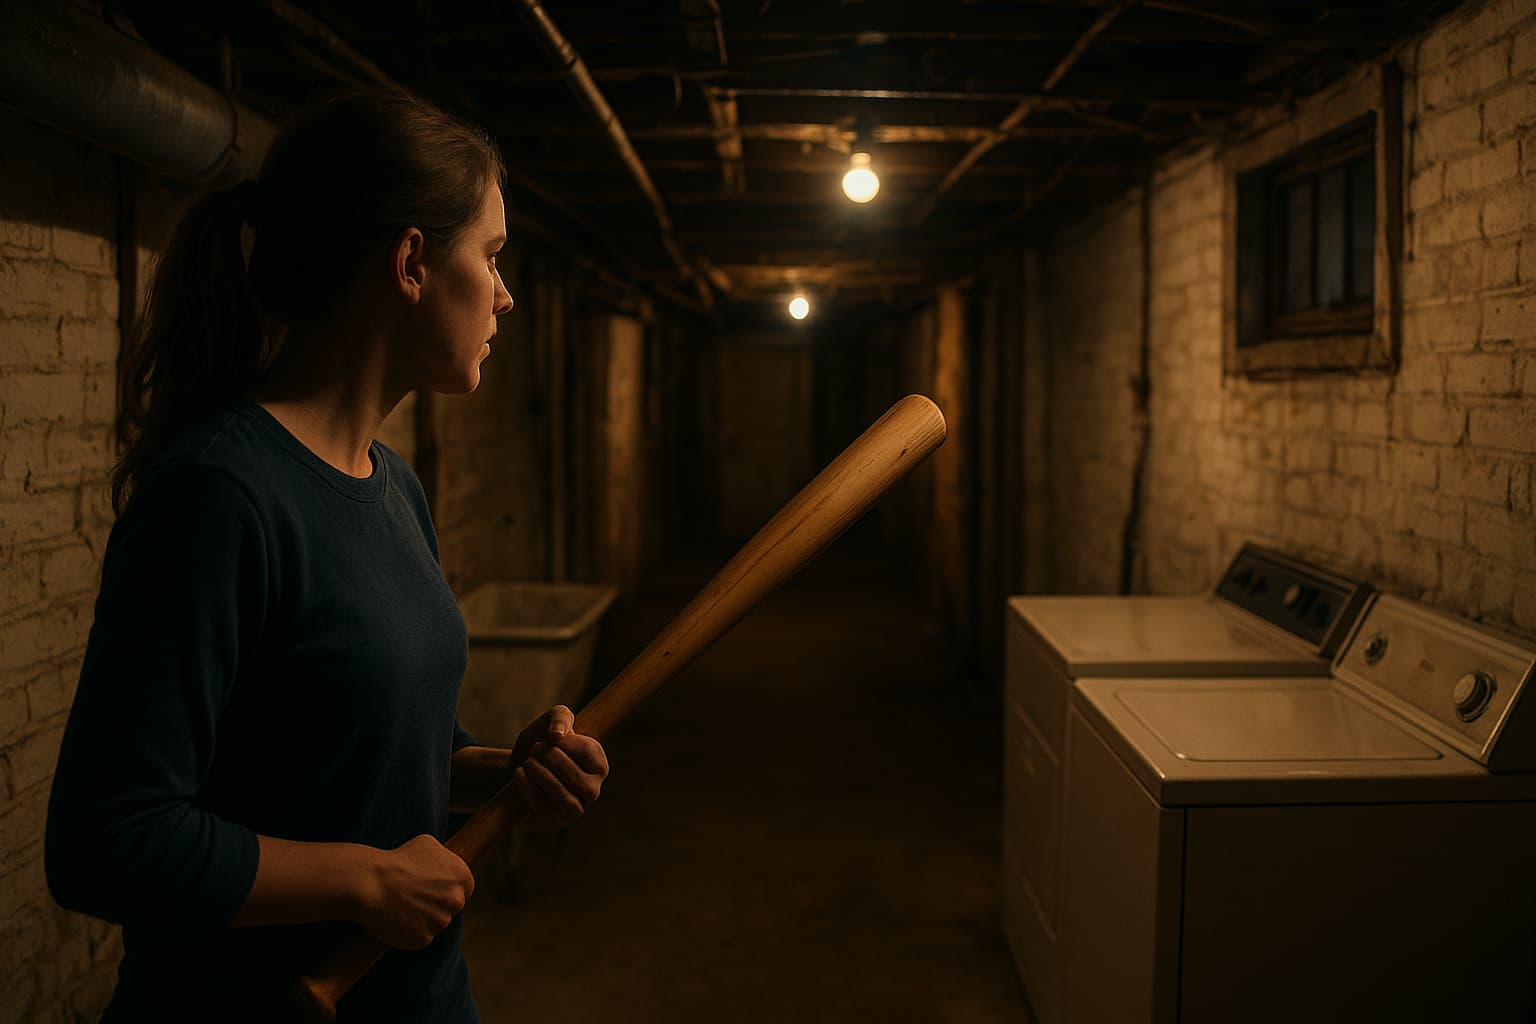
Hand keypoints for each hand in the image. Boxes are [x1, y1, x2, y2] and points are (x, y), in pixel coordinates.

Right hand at [357, 834, 474, 948]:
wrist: (371, 882)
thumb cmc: (397, 859)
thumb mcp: (428, 844)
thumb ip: (445, 858)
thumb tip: (447, 865)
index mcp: (462, 876)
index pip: (465, 888)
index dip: (449, 888)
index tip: (435, 889)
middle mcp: (456, 900)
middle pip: (452, 907)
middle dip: (438, 904)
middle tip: (417, 897)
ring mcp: (440, 921)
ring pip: (436, 923)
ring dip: (424, 918)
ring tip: (403, 906)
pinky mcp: (423, 938)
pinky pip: (420, 936)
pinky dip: (410, 931)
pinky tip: (397, 918)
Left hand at [508, 705, 609, 831]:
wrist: (521, 764)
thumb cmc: (544, 740)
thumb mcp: (553, 718)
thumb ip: (559, 717)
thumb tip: (557, 736)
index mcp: (599, 765)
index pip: (588, 755)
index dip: (566, 744)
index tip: (549, 737)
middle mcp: (593, 791)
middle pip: (579, 781)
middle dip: (552, 761)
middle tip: (535, 749)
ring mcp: (575, 809)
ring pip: (564, 800)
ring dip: (542, 778)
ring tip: (527, 762)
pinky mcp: (554, 822)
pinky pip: (545, 812)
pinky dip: (529, 791)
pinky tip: (520, 775)